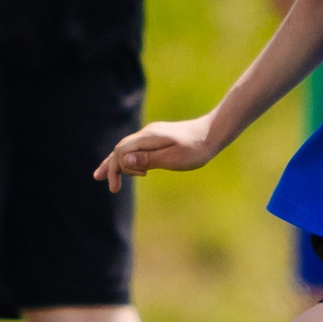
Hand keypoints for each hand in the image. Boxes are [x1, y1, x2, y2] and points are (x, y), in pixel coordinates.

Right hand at [94, 116, 217, 190]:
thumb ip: (148, 159)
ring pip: (128, 148)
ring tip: (109, 178)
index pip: (121, 151)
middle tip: (110, 187)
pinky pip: (138, 148)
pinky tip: (130, 167)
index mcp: (148, 138)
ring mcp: (153, 135)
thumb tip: (124, 160)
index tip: (115, 188)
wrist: (213, 133)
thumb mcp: (172, 158)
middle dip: (111, 167)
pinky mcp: (159, 138)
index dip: (114, 169)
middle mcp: (147, 134)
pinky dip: (130, 159)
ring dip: (118, 163)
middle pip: (121, 149)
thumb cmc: (196, 149)